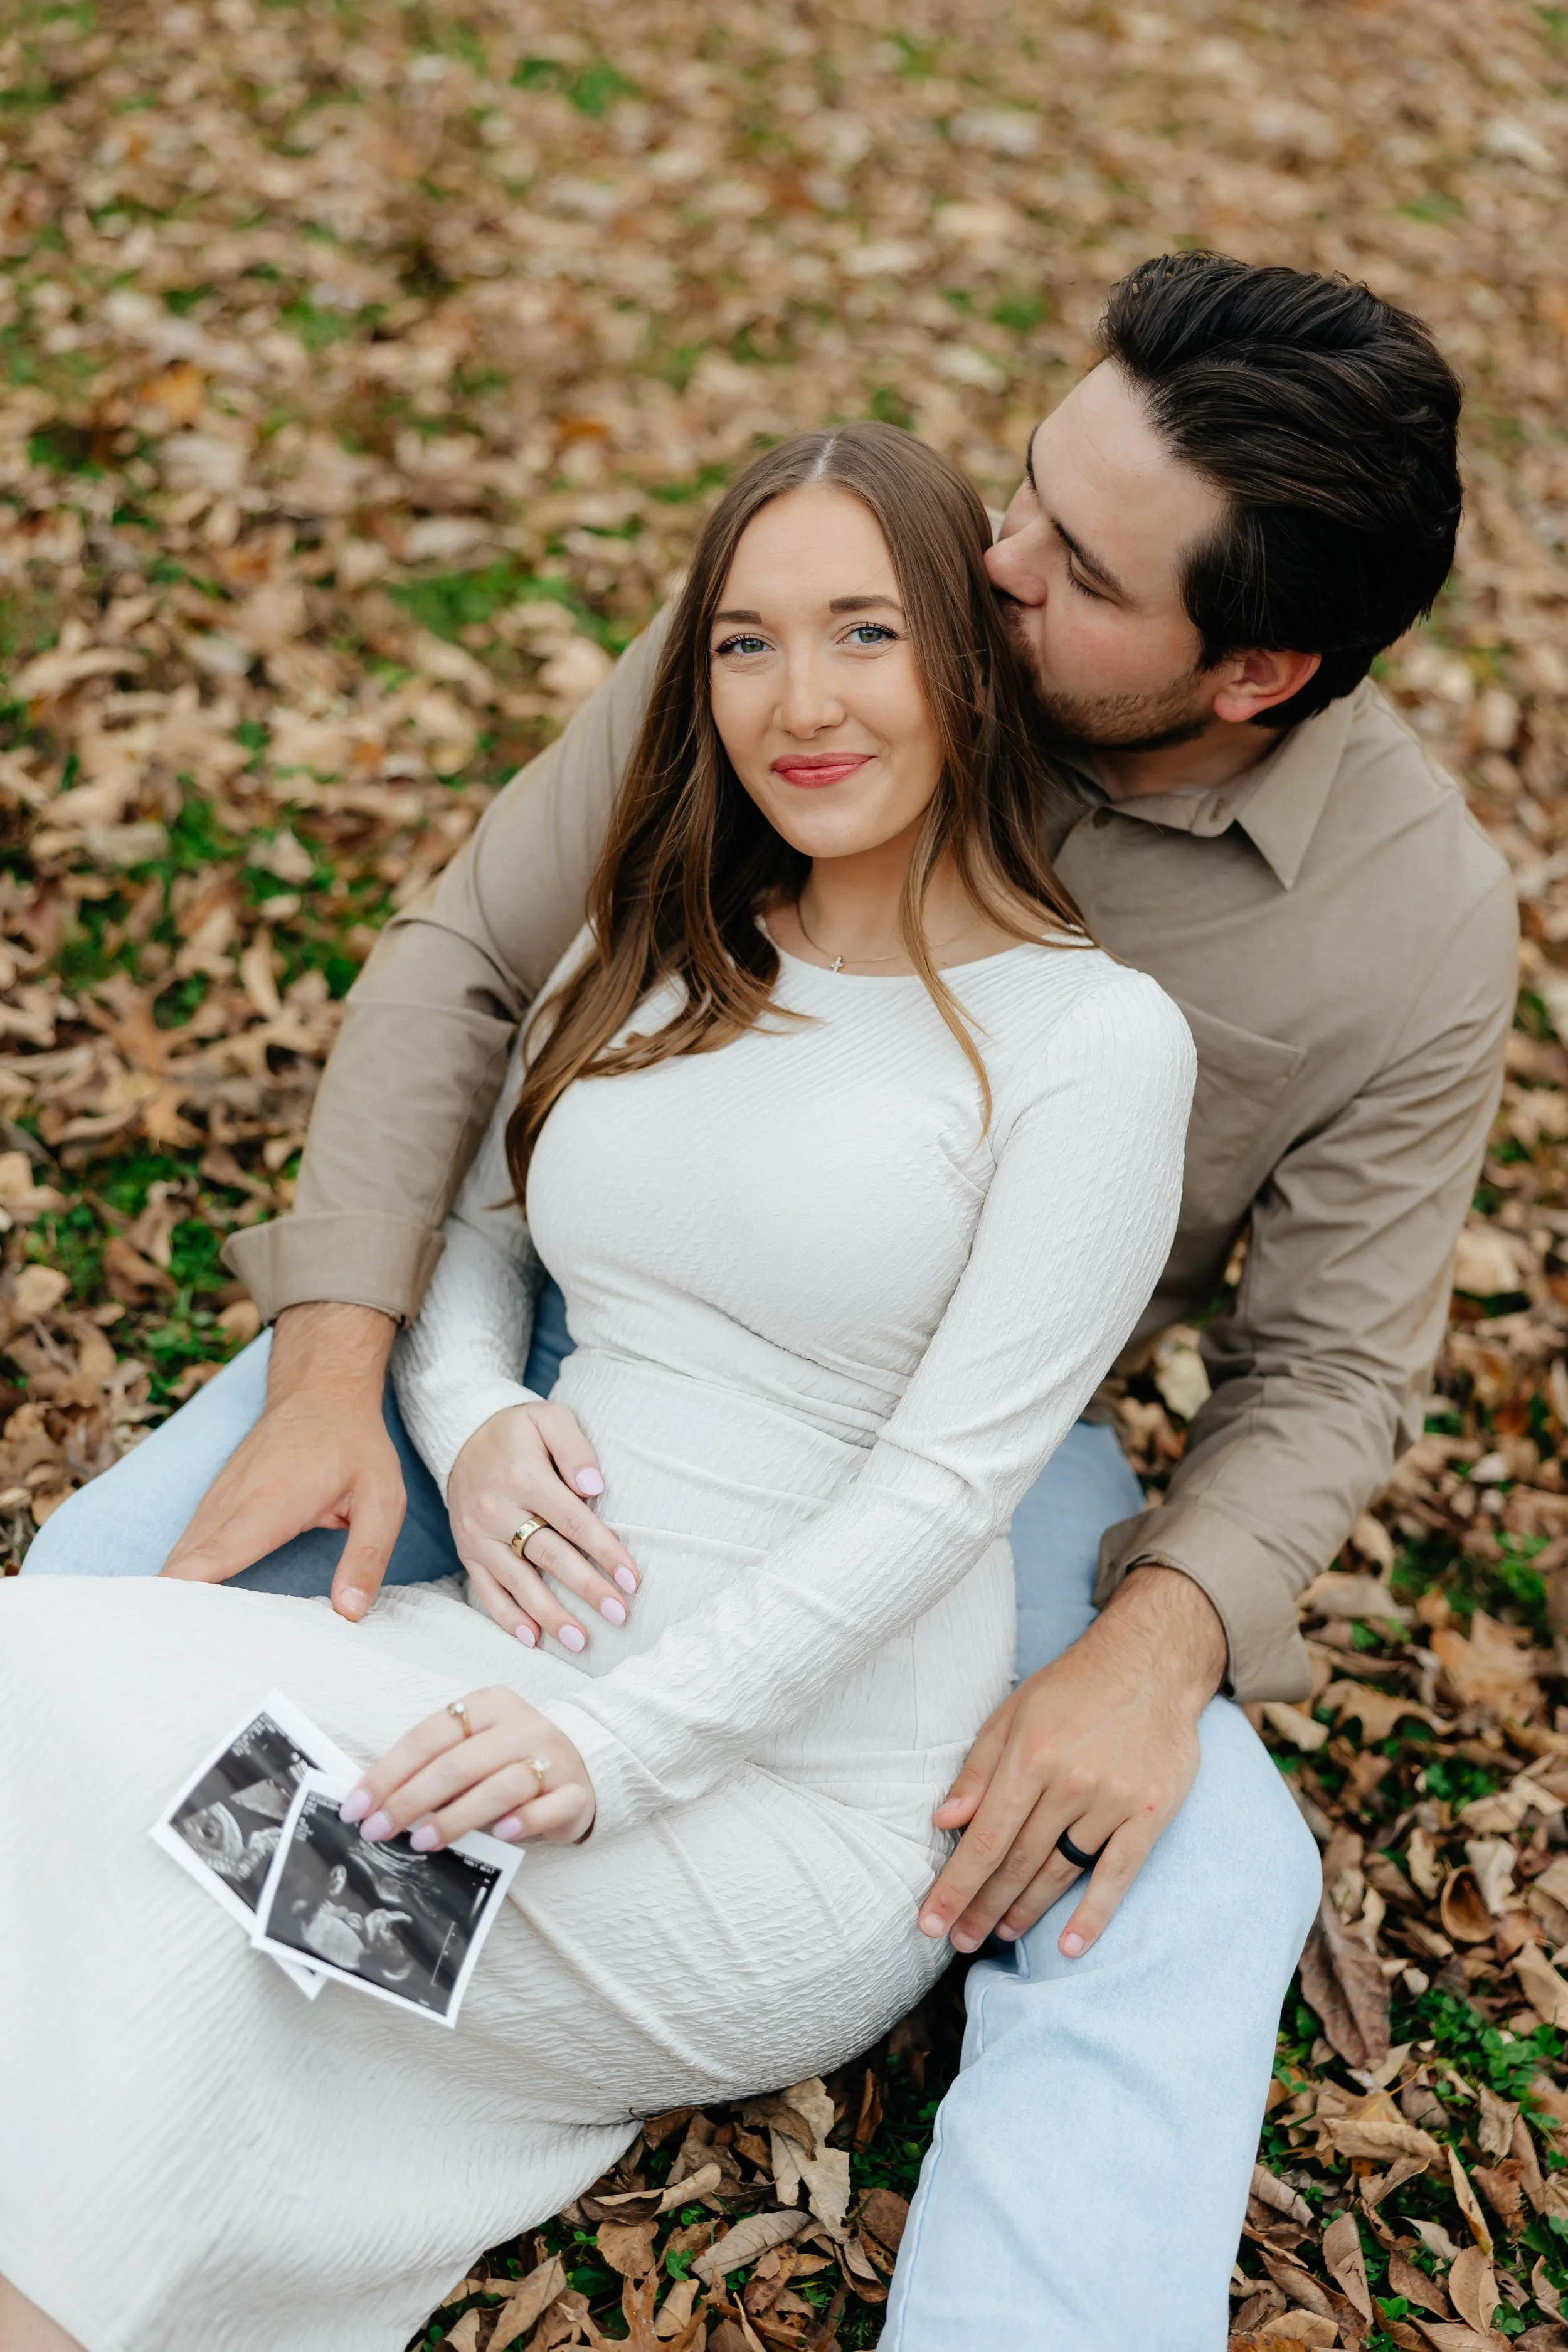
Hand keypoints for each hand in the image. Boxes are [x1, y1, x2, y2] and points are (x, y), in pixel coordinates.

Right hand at [160, 1302, 402, 1623]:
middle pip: (180, 1569)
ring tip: (171, 1653)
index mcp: (268, 1507)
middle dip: (169, 1616)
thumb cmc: (354, 1445)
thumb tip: (348, 1613)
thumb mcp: (382, 1498)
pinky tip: (185, 1614)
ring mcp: (216, 1501)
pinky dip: (182, 1579)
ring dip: (171, 1600)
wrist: (321, 1388)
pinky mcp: (214, 1502)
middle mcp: (230, 1505)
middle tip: (168, 1666)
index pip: (210, 1561)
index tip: (165, 1643)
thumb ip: (367, 1556)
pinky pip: (188, 1547)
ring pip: (178, 1559)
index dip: (182, 1602)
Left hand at [341, 1685, 594, 1848]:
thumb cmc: (508, 1763)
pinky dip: (523, 1821)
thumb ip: (433, 1766)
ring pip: (502, 1785)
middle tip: (379, 1830)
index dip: (387, 1773)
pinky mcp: (575, 1790)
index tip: (358, 1807)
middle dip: (410, 1800)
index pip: (428, 1736)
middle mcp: (523, 1724)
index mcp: (490, 1704)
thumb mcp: (471, 1750)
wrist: (576, 1771)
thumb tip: (373, 1801)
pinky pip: (548, 1806)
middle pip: (458, 1763)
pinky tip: (500, 1834)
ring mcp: (554, 1756)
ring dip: (457, 1816)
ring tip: (423, 1842)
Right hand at [448, 1401, 638, 1651]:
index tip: (631, 1579)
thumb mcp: (548, 1418)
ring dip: (551, 1615)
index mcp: (524, 1477)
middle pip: (550, 1556)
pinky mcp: (467, 1551)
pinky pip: (485, 1590)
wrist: (462, 1436)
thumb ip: (575, 1448)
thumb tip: (595, 1487)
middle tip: (619, 1615)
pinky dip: (507, 1617)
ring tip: (581, 1642)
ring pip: (518, 1582)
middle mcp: (497, 1510)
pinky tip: (532, 1639)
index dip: (605, 1551)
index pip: (573, 1521)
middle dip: (587, 1589)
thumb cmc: (518, 1431)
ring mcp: (479, 1535)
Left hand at [917, 1565, 1226, 1958]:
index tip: (929, 1920)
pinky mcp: (1150, 1813)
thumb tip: (943, 1820)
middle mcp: (1072, 1782)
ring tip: (999, 1934)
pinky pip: (1118, 1874)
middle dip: (982, 1906)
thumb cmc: (1072, 1688)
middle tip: (958, 1939)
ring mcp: (1114, 1800)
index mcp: (1031, 1755)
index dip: (955, 1885)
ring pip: (1060, 1872)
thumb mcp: (1013, 1714)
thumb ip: (978, 1770)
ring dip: (1025, 1910)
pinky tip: (1070, 1946)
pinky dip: (1094, 1915)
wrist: (1152, 1662)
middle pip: (1018, 1862)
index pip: (984, 1837)